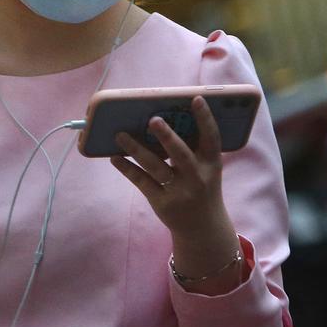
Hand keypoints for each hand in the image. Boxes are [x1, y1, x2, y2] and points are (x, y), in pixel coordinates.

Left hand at [110, 96, 225, 234]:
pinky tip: (115, 157)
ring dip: (136, 149)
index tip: (196, 99)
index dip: (205, 118)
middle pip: (181, 153)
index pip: (211, 138)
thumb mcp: (206, 169)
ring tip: (119, 135)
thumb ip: (193, 148)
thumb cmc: (201, 186)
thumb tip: (166, 118)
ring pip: (155, 167)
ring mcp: (179, 191)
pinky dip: (127, 168)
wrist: (202, 226)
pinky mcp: (162, 202)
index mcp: (211, 163)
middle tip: (152, 120)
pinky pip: (142, 182)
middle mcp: (197, 177)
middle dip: (167, 136)